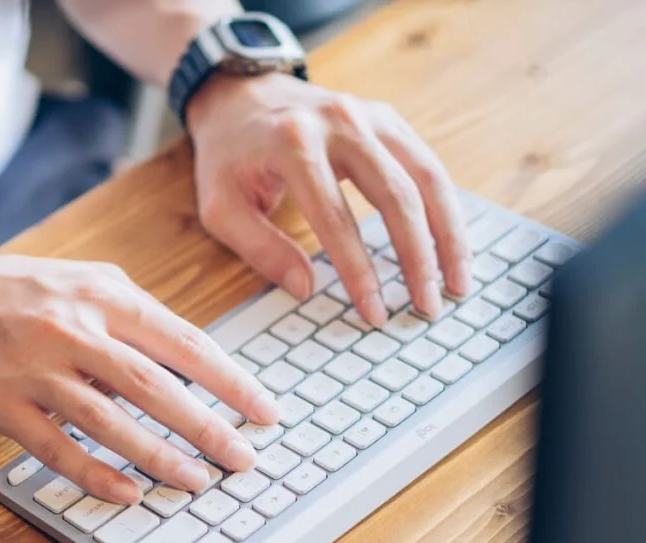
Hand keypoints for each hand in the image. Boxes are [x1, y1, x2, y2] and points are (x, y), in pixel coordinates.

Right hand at [0, 246, 278, 503]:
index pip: (182, 341)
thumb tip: (193, 362)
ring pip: (108, 420)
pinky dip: (94, 473)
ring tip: (196, 481)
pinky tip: (127, 493)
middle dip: (207, 426)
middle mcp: (72, 328)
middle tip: (243, 457)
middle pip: (154, 385)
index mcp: (102, 294)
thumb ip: (136, 314)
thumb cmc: (18, 290)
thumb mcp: (85, 280)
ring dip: (158, 456)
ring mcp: (35, 369)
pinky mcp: (3, 404)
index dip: (229, 380)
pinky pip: (55, 447)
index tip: (263, 410)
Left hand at [186, 73, 471, 323]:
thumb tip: (306, 289)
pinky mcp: (387, 119)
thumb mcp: (220, 206)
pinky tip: (451, 245)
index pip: (336, 219)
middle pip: (395, 195)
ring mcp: (369, 116)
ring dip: (448, 234)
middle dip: (417, 257)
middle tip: (428, 306)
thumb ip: (260, 248)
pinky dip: (445, 208)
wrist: (240, 95)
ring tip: (457, 282)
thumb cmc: (229, 157)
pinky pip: (427, 165)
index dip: (359, 271)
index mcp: (293, 144)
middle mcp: (339, 123)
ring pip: (427, 177)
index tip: (376, 312)